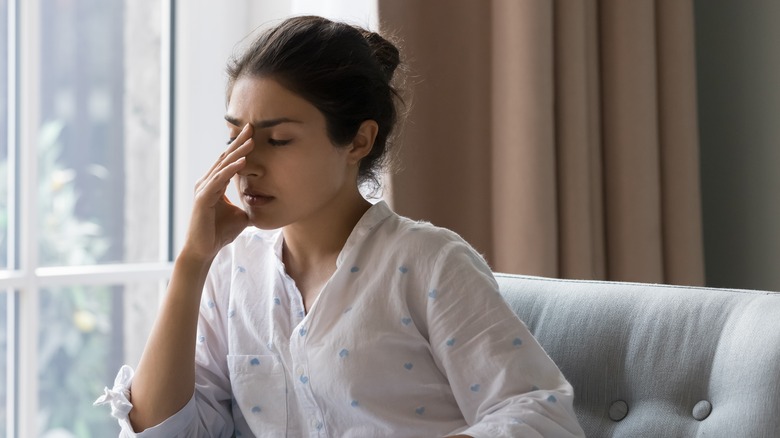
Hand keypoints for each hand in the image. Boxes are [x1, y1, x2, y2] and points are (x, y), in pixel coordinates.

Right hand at [181, 123, 254, 260]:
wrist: (205, 250)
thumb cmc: (220, 233)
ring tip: (251, 140)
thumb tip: (265, 205)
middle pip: (225, 158)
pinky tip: (242, 162)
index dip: (240, 147)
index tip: (253, 133)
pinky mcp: (203, 199)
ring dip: (238, 153)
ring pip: (223, 166)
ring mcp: (204, 189)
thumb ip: (249, 206)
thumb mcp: (241, 215)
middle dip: (239, 142)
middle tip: (251, 126)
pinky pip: (219, 180)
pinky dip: (231, 170)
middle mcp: (207, 182)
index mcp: (215, 184)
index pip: (229, 161)